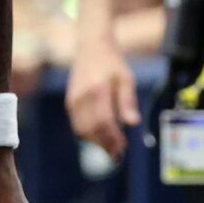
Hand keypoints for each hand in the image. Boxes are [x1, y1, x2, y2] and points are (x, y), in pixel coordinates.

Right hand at [66, 39, 139, 160]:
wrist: (91, 48)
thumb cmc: (112, 64)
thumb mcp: (126, 78)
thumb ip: (128, 101)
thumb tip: (134, 123)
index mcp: (97, 90)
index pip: (104, 122)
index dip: (113, 139)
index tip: (123, 148)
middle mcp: (82, 97)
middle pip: (91, 130)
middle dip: (105, 145)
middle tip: (118, 154)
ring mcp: (73, 100)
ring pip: (81, 131)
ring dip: (96, 142)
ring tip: (111, 147)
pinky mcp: (69, 102)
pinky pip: (77, 125)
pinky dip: (88, 135)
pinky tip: (101, 136)